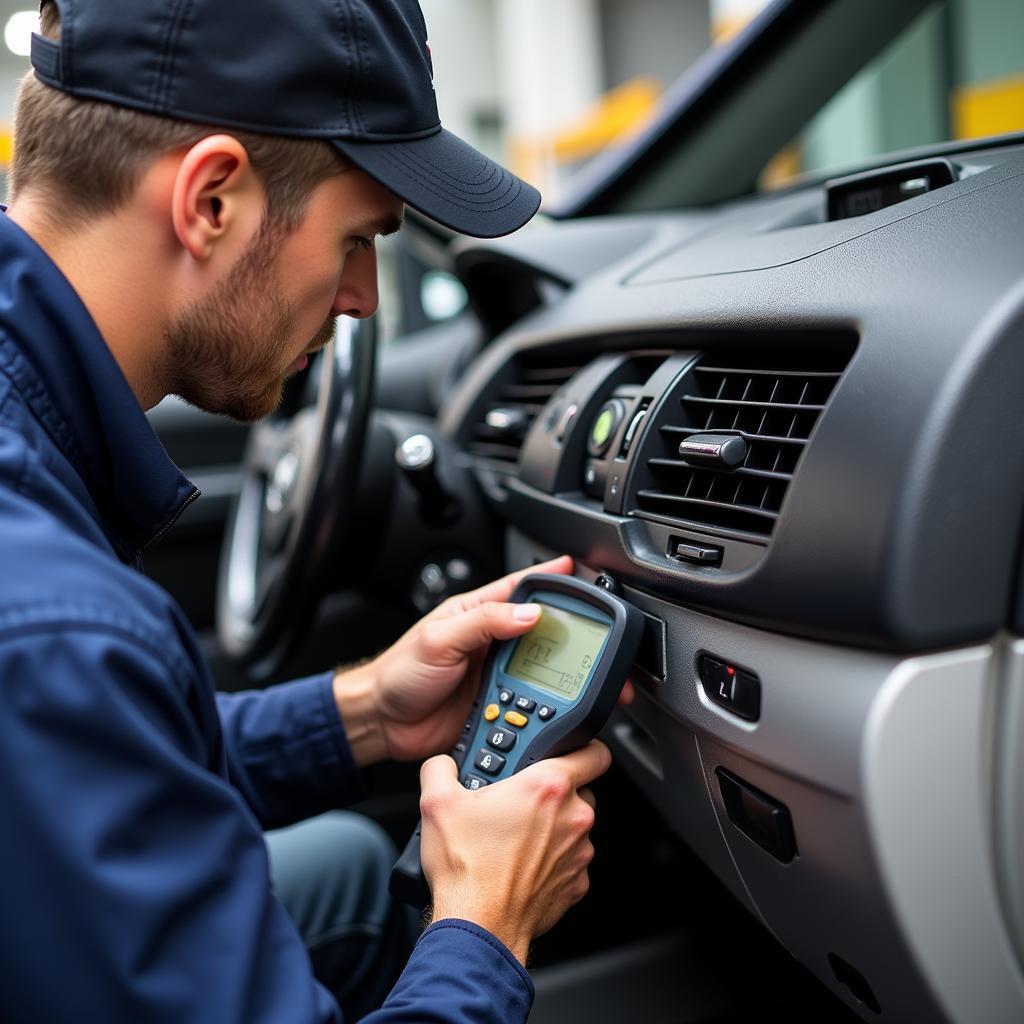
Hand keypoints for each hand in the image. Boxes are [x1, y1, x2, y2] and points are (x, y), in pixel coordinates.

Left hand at [333, 555, 576, 765]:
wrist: (382, 722)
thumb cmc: (399, 672)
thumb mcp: (439, 639)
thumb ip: (484, 623)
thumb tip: (530, 613)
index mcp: (478, 614)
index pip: (521, 588)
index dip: (551, 578)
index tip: (578, 571)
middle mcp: (493, 642)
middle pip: (543, 630)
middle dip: (570, 631)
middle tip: (597, 636)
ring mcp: (497, 674)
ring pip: (543, 668)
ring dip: (561, 674)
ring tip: (580, 676)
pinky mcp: (499, 705)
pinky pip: (531, 704)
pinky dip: (545, 707)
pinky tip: (555, 709)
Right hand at [419, 740, 611, 963]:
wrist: (478, 926)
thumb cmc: (467, 868)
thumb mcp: (437, 803)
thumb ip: (441, 767)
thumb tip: (442, 763)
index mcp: (548, 787)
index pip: (593, 752)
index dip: (581, 747)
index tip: (567, 752)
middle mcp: (573, 817)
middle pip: (579, 789)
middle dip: (552, 792)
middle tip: (519, 801)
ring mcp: (579, 853)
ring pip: (573, 827)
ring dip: (552, 828)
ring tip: (515, 837)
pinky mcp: (577, 883)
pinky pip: (570, 861)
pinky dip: (552, 860)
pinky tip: (522, 864)